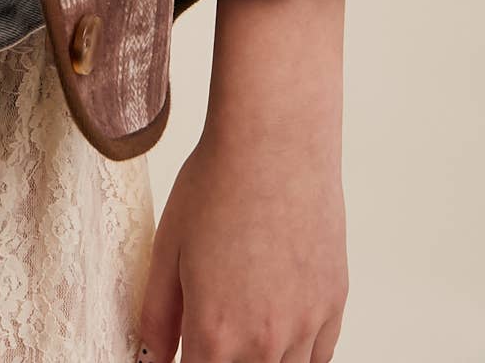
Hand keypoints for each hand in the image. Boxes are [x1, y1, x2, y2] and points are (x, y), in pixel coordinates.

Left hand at [134, 118, 347, 361]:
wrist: (275, 142)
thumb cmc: (217, 184)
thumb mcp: (167, 248)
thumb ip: (156, 315)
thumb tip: (149, 356)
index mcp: (216, 333)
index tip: (185, 347)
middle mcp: (266, 342)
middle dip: (223, 359)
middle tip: (213, 327)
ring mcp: (305, 327)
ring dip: (260, 359)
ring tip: (242, 324)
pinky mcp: (334, 306)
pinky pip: (317, 358)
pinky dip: (296, 354)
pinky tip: (277, 328)